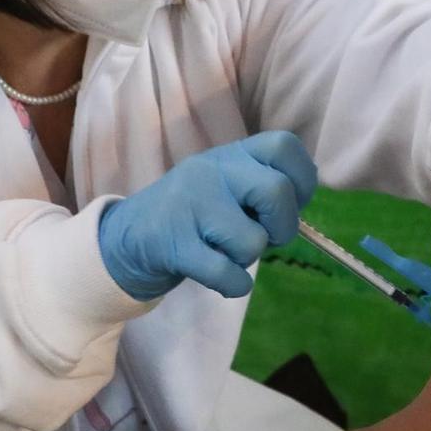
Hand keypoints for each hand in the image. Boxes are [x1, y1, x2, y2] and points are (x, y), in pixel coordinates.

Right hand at [97, 132, 317, 300]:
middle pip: (276, 192)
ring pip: (252, 240)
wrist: (127, 238)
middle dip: (283, 226)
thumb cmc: (194, 215)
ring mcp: (191, 205)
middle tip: (267, 238)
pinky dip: (234, 284)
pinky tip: (223, 279)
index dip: (302, 180)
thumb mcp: (226, 186)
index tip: (292, 204)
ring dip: (248, 258)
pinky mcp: (174, 244)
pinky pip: (226, 272)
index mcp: (231, 154)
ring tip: (226, 253)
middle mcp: (211, 170)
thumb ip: (262, 189)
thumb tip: (298, 212)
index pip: (284, 146)